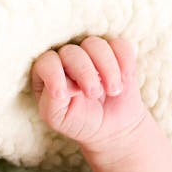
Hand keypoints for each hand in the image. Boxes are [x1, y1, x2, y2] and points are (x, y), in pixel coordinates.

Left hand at [31, 36, 146, 150]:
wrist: (111, 127)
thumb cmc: (78, 122)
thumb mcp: (57, 118)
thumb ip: (51, 100)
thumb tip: (66, 82)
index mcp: (46, 75)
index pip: (45, 62)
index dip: (53, 75)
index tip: (62, 95)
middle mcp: (66, 59)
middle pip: (71, 52)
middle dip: (84, 73)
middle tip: (93, 93)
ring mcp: (90, 53)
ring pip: (95, 44)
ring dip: (107, 68)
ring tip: (113, 90)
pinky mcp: (115, 52)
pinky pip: (120, 44)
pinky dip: (125, 61)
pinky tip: (125, 79)